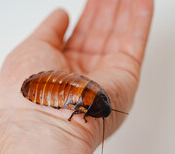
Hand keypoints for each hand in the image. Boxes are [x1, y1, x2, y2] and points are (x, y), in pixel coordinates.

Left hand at [0, 0, 152, 149]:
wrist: (47, 121)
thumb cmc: (31, 94)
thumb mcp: (31, 50)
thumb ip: (49, 30)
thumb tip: (61, 15)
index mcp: (61, 70)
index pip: (79, 35)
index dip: (88, 14)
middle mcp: (85, 74)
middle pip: (101, 32)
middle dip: (108, 9)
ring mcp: (106, 75)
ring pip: (120, 33)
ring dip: (125, 9)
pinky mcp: (125, 76)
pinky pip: (135, 40)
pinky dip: (140, 19)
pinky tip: (142, 0)